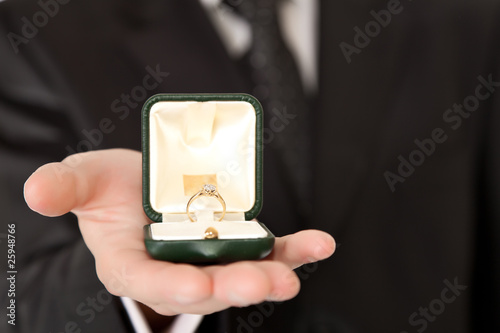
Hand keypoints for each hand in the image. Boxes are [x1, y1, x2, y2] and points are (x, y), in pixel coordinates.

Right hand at [24, 149, 334, 315]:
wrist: (145, 190)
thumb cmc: (112, 191)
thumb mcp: (84, 180)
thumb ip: (65, 186)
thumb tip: (37, 192)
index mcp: (130, 263)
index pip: (147, 281)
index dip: (170, 286)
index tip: (195, 283)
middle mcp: (173, 270)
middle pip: (203, 287)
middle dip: (231, 287)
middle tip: (259, 283)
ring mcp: (209, 259)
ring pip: (239, 275)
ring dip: (268, 276)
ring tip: (290, 273)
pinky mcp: (236, 245)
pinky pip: (268, 252)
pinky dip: (294, 251)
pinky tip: (318, 245)